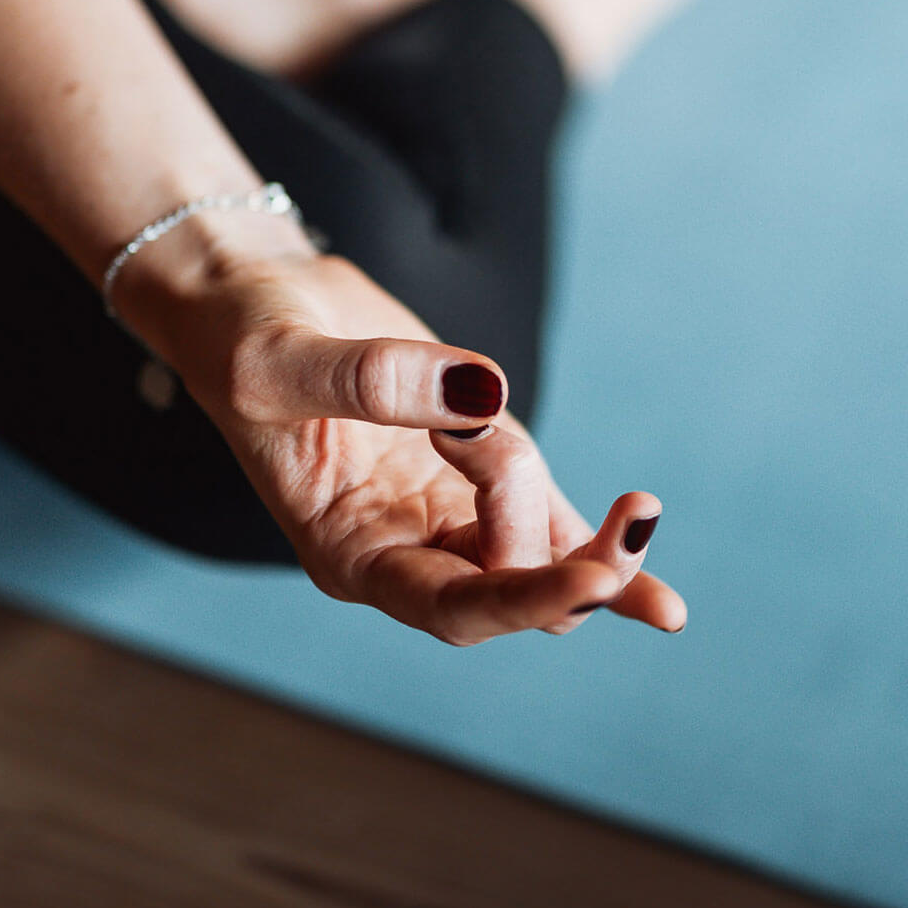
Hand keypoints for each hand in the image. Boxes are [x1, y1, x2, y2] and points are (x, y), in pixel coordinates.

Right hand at [116, 236, 686, 644]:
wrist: (254, 300)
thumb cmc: (242, 338)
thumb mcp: (280, 358)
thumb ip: (372, 379)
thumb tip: (482, 393)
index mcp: (349, 551)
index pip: (451, 607)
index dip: (525, 599)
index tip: (596, 579)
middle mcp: (405, 550)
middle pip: (513, 584)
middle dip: (542, 531)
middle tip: (483, 426)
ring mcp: (451, 513)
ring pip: (546, 561)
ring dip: (591, 536)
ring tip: (596, 481)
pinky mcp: (485, 473)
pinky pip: (559, 532)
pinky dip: (608, 555)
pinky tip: (664, 606)